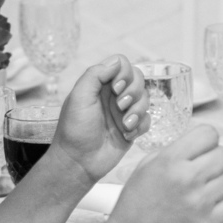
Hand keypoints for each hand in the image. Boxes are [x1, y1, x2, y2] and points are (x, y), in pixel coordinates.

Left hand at [53, 55, 150, 181]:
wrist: (78, 161)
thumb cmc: (74, 129)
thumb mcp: (79, 97)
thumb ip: (95, 74)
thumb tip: (116, 61)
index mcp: (100, 84)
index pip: (121, 64)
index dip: (124, 73)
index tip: (115, 87)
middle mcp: (113, 95)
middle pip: (138, 79)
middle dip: (133, 92)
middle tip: (120, 106)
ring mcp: (124, 112)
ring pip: (145, 99)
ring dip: (137, 111)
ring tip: (125, 124)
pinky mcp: (132, 128)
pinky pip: (147, 120)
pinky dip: (140, 126)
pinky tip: (126, 135)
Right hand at [107, 126, 222, 222]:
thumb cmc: (137, 201)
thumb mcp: (146, 166)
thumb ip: (174, 151)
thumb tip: (198, 144)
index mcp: (170, 160)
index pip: (209, 134)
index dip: (206, 140)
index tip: (201, 148)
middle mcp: (188, 178)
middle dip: (215, 159)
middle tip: (204, 169)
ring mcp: (200, 202)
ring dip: (219, 181)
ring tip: (203, 189)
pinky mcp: (208, 222)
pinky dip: (221, 204)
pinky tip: (205, 206)